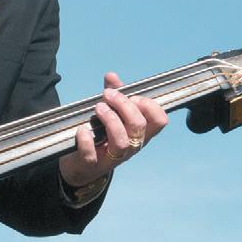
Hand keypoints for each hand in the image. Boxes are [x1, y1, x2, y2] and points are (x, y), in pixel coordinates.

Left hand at [58, 72, 168, 190]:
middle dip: (124, 106)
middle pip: (138, 126)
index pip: (160, 121)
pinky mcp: (92, 165)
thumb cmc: (102, 135)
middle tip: (107, 95)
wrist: (81, 165)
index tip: (133, 96)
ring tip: (98, 107)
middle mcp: (132, 147)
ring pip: (122, 142)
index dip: (150, 105)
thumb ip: (114, 94)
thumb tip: (111, 76)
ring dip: (110, 120)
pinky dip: (87, 140)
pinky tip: (82, 129)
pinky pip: (92, 155)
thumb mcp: (111, 113)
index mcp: (141, 133)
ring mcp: (113, 158)